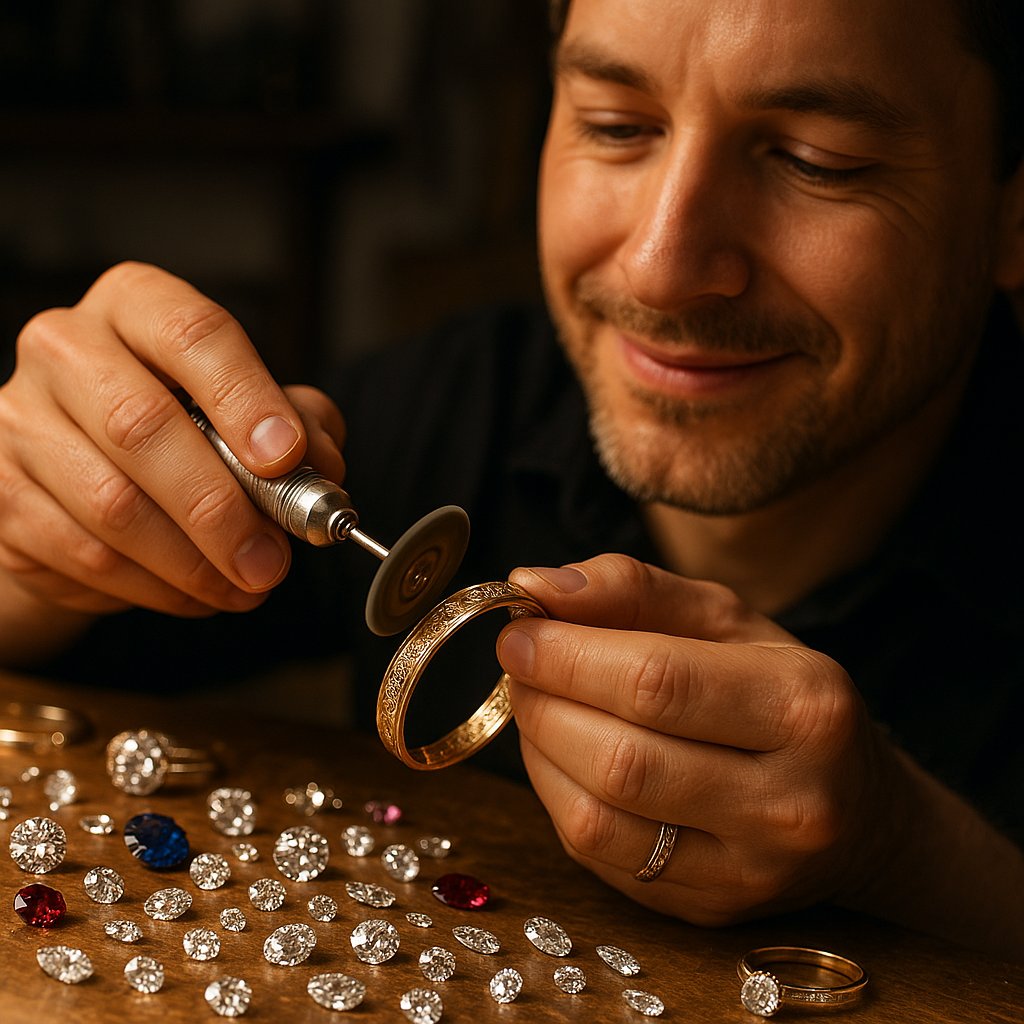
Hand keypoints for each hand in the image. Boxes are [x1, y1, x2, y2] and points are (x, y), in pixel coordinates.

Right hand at [0, 262, 345, 638]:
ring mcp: (18, 417)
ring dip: (194, 563)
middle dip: (220, 507)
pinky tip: (198, 594)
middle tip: (271, 560)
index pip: (193, 335)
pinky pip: (84, 555)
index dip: (245, 398)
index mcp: (137, 305)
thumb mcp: (255, 408)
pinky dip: (155, 588)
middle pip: (142, 425)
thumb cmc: (186, 428)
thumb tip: (321, 465)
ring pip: (112, 505)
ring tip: (248, 586)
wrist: (86, 475)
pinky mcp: (0, 492)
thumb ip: (301, 422)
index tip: (286, 459)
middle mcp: (66, 346)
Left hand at [497, 553, 890, 925]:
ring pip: (597, 819)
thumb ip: (632, 589)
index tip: (519, 632)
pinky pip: (597, 855)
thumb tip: (533, 582)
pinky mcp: (708, 908)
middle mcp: (789, 802)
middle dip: (543, 702)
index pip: (655, 681)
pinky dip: (557, 797)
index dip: (566, 654)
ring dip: (539, 752)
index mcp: (804, 707)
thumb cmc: (780, 693)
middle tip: (519, 666)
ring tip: (538, 706)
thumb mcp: (728, 619)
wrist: (858, 814)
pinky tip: (563, 756)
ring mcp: (749, 871)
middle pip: (620, 759)